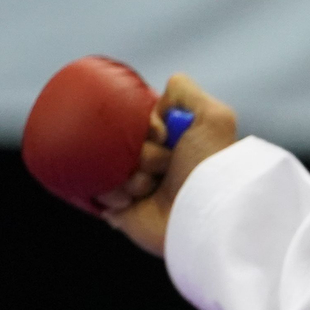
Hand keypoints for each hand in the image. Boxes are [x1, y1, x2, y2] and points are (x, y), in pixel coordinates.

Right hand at [100, 75, 238, 256]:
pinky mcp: (121, 210)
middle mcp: (154, 162)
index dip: (148, 125)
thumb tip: (157, 103)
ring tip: (151, 187)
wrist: (201, 217)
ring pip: (108, 163)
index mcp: (172, 142)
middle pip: (121, 140)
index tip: (164, 134)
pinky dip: (113, 193)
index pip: (139, 119)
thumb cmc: (209, 167)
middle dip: (141, 151)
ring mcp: (136, 186)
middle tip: (164, 166)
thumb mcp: (212, 116)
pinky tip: (133, 201)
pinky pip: (97, 189)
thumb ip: (184, 91)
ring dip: (128, 174)